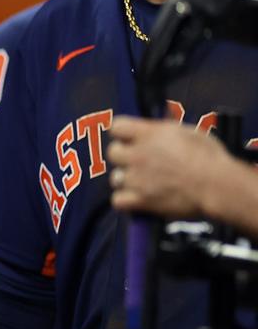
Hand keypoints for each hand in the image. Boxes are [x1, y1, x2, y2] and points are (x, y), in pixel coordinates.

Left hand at [108, 114, 238, 218]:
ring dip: (127, 180)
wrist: (217, 185)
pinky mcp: (140, 200)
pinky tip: (139, 199)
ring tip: (145, 183)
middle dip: (124, 156)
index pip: (117, 126)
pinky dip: (126, 201)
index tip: (131, 138)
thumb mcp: (189, 133)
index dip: (123, 133)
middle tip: (140, 162)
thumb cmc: (211, 157)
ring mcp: (136, 178)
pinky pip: (118, 201)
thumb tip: (155, 129)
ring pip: (115, 178)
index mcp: (150, 134)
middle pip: (113, 152)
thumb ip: (165, 131)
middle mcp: (137, 154)